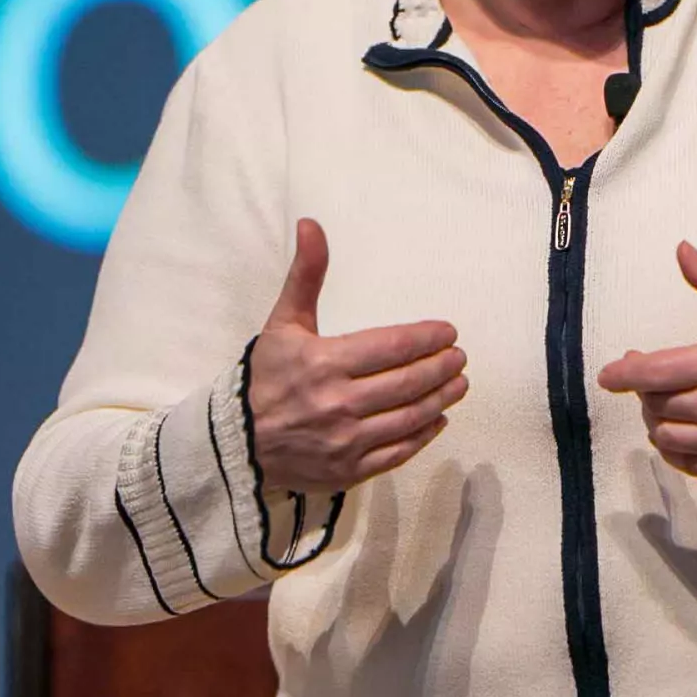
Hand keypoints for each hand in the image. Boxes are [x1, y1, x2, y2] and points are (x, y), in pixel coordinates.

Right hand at [248, 219, 467, 495]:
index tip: (448, 333)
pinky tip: (437, 419)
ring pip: (408, 418)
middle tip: (460, 357)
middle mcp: (337, 403)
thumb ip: (306, 275)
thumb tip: (311, 224)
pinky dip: (423, 435)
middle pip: (407, 383)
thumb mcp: (283, 323)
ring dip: (441, 399)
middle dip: (441, 368)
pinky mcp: (348, 471)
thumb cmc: (266, 377)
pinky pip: (397, 452)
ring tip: (459, 384)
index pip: (391, 347)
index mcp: (324, 363)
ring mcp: (345, 441)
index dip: (426, 338)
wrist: (236, 443)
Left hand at [597, 242, 696, 483]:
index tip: (609, 374)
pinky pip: (690, 465)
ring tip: (664, 407)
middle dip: (643, 392)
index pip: (653, 372)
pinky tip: (680, 434)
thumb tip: (682, 250)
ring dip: (656, 422)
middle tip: (649, 381)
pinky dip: (675, 450)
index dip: (623, 373)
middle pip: (656, 404)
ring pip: (667, 437)